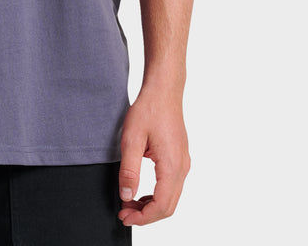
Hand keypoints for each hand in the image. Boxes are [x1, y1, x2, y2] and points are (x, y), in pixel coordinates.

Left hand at [117, 87, 190, 226]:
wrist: (163, 91)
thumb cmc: (148, 110)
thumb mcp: (131, 139)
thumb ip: (129, 170)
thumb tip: (126, 196)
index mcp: (171, 165)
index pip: (161, 205)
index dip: (142, 217)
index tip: (124, 216)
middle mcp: (182, 167)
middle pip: (168, 207)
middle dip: (146, 215)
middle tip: (124, 214)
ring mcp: (183, 163)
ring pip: (171, 198)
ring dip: (151, 206)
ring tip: (129, 203)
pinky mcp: (180, 159)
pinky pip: (172, 187)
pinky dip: (157, 195)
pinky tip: (141, 192)